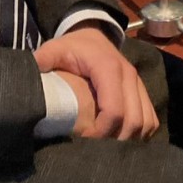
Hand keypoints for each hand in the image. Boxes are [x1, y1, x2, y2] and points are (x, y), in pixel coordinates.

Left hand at [34, 25, 158, 140]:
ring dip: (129, 139)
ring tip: (107, 145)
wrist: (93, 33)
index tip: (83, 140)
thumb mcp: (56, 48)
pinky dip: (140, 133)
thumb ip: (44, 58)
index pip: (113, 109)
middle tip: (95, 148)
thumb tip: (31, 71)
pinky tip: (122, 138)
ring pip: (145, 123)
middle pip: (133, 120)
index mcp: (108, 67)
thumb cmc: (74, 46)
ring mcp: (139, 84)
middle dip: (116, 140)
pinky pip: (151, 120)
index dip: (100, 131)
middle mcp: (129, 76)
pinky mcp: (143, 91)